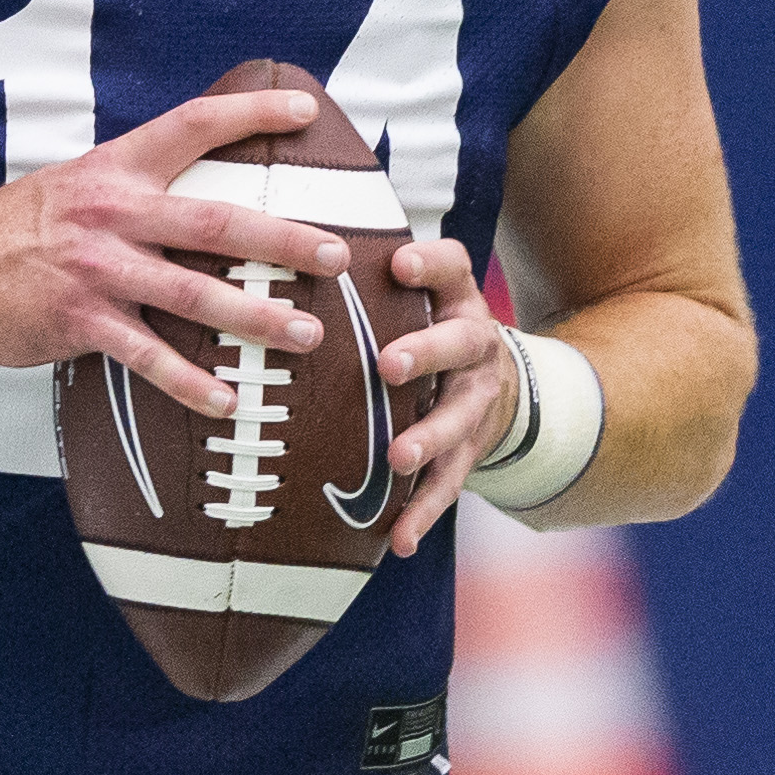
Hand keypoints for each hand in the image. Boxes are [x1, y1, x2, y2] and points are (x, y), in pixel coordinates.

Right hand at [0, 87, 351, 419]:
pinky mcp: (80, 322)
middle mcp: (112, 213)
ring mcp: (98, 270)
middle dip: (281, 240)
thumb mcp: (76, 184)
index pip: (193, 125)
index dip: (250, 114)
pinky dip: (190, 382)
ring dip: (254, 318)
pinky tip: (228, 400)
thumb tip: (206, 192)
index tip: (305, 110)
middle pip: (213, 224)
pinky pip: (147, 356)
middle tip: (336, 255)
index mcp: (116, 168)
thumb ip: (137, 186)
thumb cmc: (19, 229)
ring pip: (193, 296)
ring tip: (305, 335)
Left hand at [367, 242, 524, 557]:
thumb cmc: (425, 327)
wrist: (498, 385)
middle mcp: (474, 344)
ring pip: (458, 418)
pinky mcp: (471, 451)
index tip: (400, 263)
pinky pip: (449, 484)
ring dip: (428, 438)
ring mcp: (475, 400)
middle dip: (426, 352)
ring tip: (398, 459)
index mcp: (455, 298)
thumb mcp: (416, 293)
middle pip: (459, 342)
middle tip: (388, 364)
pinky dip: (424, 512)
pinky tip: (399, 539)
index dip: (430, 263)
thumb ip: (367, 274)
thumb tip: (276, 234)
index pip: (452, 267)